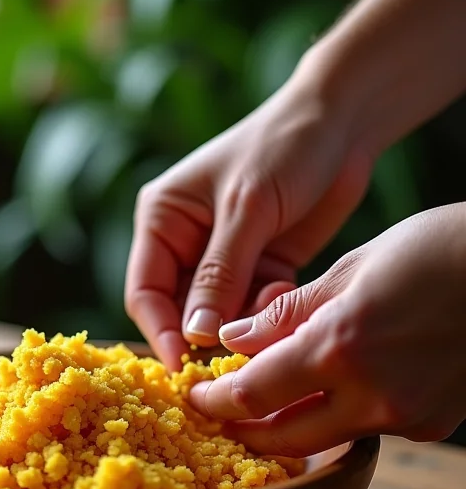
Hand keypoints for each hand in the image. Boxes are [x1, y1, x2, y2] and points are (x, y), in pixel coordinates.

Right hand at [125, 66, 373, 370]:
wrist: (343, 121)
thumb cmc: (283, 148)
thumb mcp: (247, 209)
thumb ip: (219, 275)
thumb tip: (193, 337)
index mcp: (162, 220)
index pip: (145, 291)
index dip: (160, 332)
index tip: (182, 368)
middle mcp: (184, 243)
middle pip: (178, 311)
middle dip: (202, 335)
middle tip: (229, 360)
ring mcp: (222, 258)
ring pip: (217, 316)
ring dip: (241, 324)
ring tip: (271, 306)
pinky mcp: (259, 267)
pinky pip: (251, 308)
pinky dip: (265, 312)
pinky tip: (285, 291)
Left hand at [190, 204, 465, 456]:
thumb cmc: (438, 251)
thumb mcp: (351, 269)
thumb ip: (286, 314)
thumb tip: (233, 339)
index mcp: (340, 347)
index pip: (252, 394)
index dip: (215, 400)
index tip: (195, 396)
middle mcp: (372, 395)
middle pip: (283, 437)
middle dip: (244, 428)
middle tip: (220, 411)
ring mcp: (406, 416)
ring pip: (324, 437)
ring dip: (289, 425)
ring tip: (268, 398)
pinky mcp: (431, 425)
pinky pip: (365, 428)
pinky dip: (337, 413)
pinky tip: (331, 386)